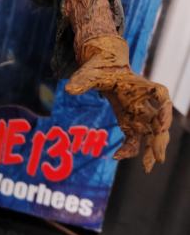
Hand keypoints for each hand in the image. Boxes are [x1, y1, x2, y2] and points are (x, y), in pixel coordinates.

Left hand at [65, 35, 171, 172]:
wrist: (101, 67)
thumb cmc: (99, 68)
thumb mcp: (90, 73)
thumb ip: (82, 81)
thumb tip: (69, 90)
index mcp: (139, 86)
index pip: (160, 95)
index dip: (165, 109)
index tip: (162, 124)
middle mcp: (143, 102)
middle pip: (158, 121)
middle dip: (159, 138)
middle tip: (157, 157)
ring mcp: (137, 114)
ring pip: (150, 134)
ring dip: (151, 150)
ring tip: (147, 167)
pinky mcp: (129, 122)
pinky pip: (134, 140)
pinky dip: (129, 149)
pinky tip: (116, 156)